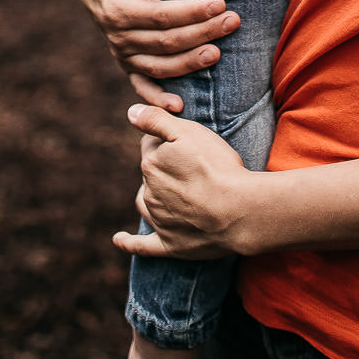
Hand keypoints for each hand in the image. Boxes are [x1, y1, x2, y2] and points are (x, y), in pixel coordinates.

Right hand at [75, 0, 240, 107]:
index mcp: (117, 10)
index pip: (161, 16)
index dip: (191, 13)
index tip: (219, 4)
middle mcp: (120, 38)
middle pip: (167, 41)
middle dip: (203, 32)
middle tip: (233, 21)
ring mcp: (124, 55)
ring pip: (162, 65)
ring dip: (191, 62)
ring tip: (219, 53)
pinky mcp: (128, 66)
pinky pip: (143, 86)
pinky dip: (159, 99)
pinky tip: (180, 106)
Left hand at [113, 105, 257, 258]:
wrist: (239, 211)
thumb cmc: (218, 168)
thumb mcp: (188, 132)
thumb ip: (155, 120)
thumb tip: (131, 112)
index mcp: (151, 165)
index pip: (150, 145)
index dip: (169, 140)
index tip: (188, 143)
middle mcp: (149, 193)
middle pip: (151, 173)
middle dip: (165, 167)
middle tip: (194, 166)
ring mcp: (159, 221)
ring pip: (147, 202)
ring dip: (152, 195)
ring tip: (172, 192)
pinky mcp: (169, 245)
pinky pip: (141, 245)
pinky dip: (128, 242)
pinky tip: (118, 239)